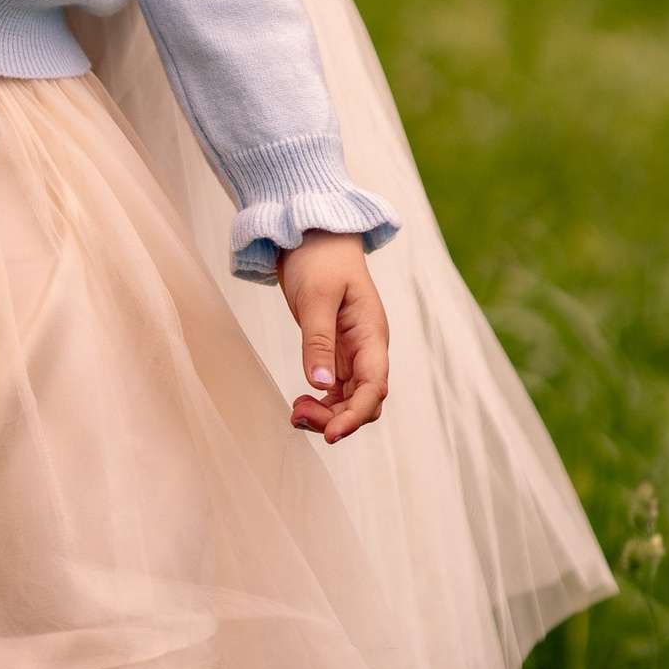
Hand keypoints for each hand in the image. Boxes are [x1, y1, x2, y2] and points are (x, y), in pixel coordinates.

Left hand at [280, 234, 388, 443]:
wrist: (314, 234)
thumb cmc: (320, 259)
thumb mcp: (316, 297)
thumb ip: (318, 341)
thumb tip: (322, 385)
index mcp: (371, 334)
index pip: (374, 387)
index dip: (356, 415)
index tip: (330, 434)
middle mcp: (367, 348)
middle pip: (364, 400)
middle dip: (337, 418)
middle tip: (298, 415)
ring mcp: (352, 351)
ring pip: (350, 399)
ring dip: (327, 413)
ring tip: (295, 412)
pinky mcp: (335, 350)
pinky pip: (336, 389)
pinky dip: (321, 402)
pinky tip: (301, 402)